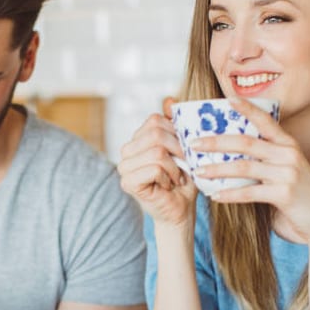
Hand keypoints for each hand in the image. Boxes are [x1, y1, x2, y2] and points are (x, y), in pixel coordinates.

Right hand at [118, 112, 197, 227]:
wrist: (180, 209)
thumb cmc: (184, 180)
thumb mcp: (184, 148)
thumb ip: (176, 125)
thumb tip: (170, 100)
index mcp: (138, 139)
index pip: (154, 120)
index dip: (175, 133)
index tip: (185, 151)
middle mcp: (126, 150)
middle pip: (155, 134)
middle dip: (178, 150)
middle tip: (184, 166)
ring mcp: (124, 166)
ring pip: (157, 152)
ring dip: (174, 167)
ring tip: (175, 178)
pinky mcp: (127, 182)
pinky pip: (155, 168)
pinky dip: (168, 178)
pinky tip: (167, 186)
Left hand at [192, 97, 309, 245]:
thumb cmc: (299, 196)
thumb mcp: (286, 171)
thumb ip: (266, 161)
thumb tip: (232, 155)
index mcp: (288, 144)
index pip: (265, 120)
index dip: (247, 108)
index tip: (228, 99)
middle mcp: (288, 154)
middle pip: (246, 142)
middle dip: (216, 142)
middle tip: (194, 143)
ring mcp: (288, 173)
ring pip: (244, 167)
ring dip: (217, 169)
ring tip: (198, 172)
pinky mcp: (285, 194)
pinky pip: (250, 193)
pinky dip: (230, 194)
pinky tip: (216, 196)